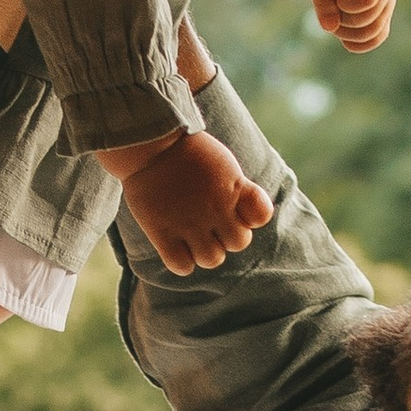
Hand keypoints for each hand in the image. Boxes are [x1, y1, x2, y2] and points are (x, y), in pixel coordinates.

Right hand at [102, 125, 272, 273]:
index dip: (250, 217)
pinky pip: (181, 266)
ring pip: (212, 259)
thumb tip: (244, 212)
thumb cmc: (186, 150)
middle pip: (238, 243)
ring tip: (193, 238)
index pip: (261, 216)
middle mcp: (215, 209)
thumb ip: (238, 188)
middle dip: (227, 236)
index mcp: (233, 188)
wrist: (149, 144)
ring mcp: (189, 223)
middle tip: (210, 225)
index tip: (236, 209)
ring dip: (206, 252)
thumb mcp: (223, 162)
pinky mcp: (163, 233)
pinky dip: (182, 263)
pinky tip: (177, 248)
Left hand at [292, 0, 397, 53]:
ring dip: (344, 30)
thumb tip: (330, 28)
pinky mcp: (381, 14)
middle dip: (340, 15)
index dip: (344, 1)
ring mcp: (387, 1)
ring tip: (332, 8)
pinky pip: (374, 39)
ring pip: (371, 34)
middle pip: (367, 21)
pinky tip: (339, 30)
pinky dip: (355, 41)